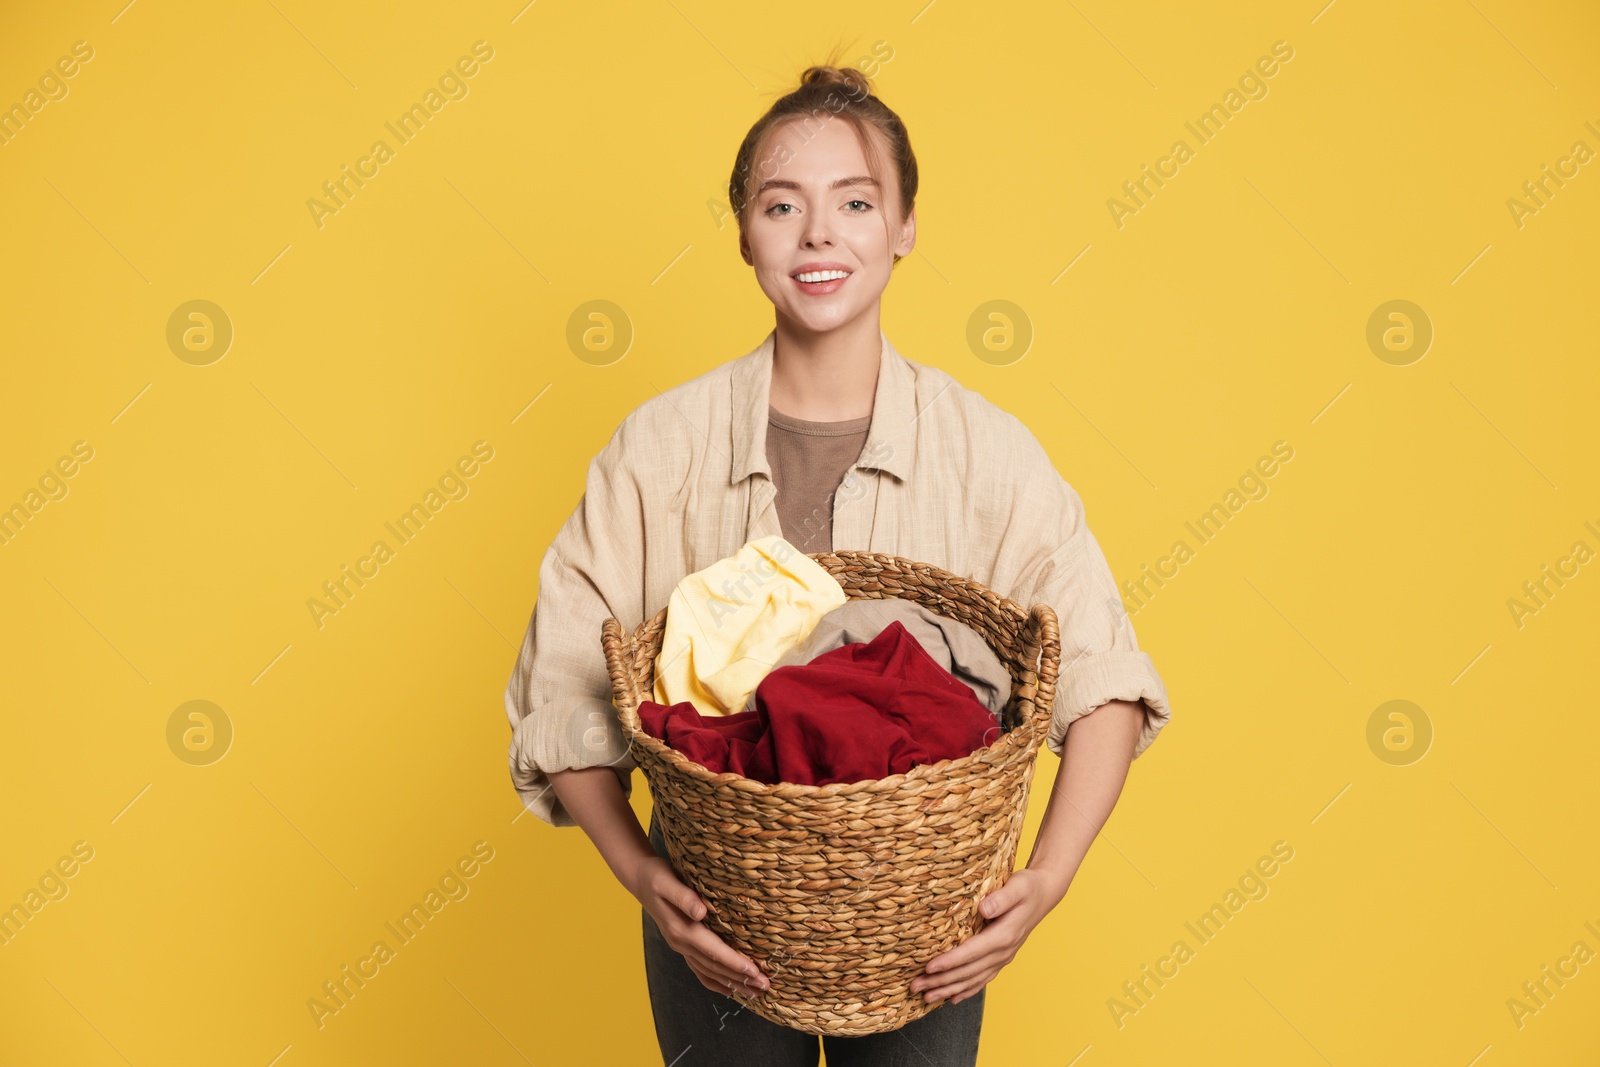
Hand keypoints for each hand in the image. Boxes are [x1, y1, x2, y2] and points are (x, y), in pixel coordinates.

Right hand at [629, 854, 770, 998]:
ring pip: (709, 972)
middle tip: (765, 986)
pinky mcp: (682, 944)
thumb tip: (701, 912)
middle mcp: (681, 943)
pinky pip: (700, 969)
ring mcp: (681, 946)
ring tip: (755, 993)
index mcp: (681, 929)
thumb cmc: (656, 876)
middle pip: (714, 966)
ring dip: (732, 983)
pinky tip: (728, 990)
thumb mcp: (667, 881)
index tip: (755, 972)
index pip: (713, 951)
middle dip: (740, 978)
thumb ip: (684, 897)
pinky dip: (715, 982)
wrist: (639, 879)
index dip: (734, 963)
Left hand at [909, 867, 1068, 1004]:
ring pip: (972, 979)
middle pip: (968, 971)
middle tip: (915, 986)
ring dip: (948, 989)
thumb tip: (984, 908)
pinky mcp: (1000, 958)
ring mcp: (1002, 958)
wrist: (1043, 895)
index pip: (971, 953)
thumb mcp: (1018, 886)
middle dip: (940, 981)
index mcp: (1004, 936)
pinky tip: (952, 998)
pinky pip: (982, 979)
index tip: (928, 968)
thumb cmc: (1027, 887)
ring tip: (925, 997)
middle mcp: (1003, 952)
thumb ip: (1001, 898)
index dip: (950, 962)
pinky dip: (966, 990)